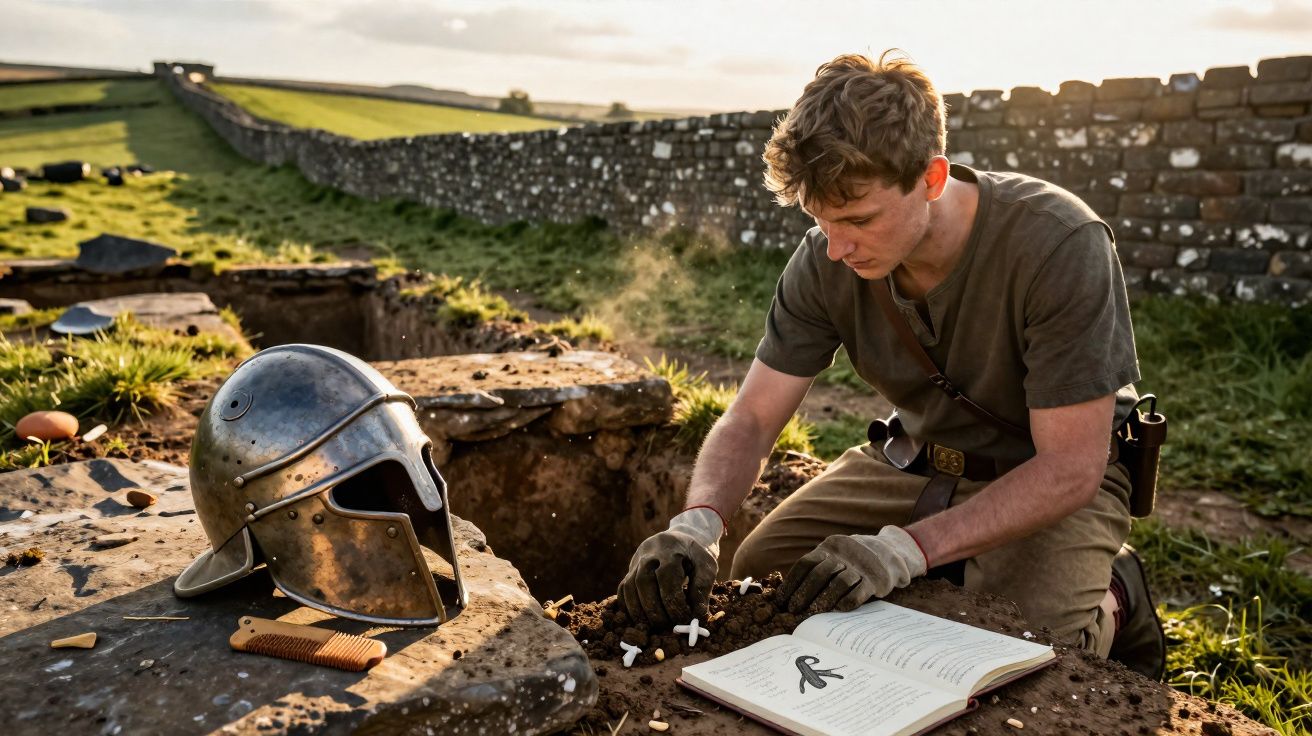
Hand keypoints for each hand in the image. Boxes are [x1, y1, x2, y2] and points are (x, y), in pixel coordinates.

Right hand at [618, 507, 722, 628]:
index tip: (684, 620)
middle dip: (655, 609)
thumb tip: (695, 617)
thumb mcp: (706, 566)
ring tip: (654, 627)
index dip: (674, 604)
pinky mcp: (629, 570)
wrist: (678, 539)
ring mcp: (636, 561)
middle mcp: (649, 553)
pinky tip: (640, 620)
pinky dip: (628, 607)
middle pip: (644, 582)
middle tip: (667, 626)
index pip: (667, 578)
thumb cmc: (694, 556)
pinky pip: (622, 590)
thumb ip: (702, 589)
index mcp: (671, 549)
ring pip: (629, 587)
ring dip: (639, 611)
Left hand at [778, 526, 926, 613]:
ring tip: (812, 614)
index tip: (781, 600)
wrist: (889, 553)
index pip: (805, 564)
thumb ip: (815, 568)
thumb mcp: (834, 555)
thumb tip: (788, 595)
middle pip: (819, 573)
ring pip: (839, 583)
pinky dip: (847, 602)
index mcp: (829, 547)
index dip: (791, 582)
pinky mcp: (876, 580)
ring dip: (823, 600)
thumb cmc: (851, 560)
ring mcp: (861, 567)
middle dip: (804, 593)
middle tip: (794, 610)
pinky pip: (859, 592)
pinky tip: (836, 611)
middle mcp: (844, 555)